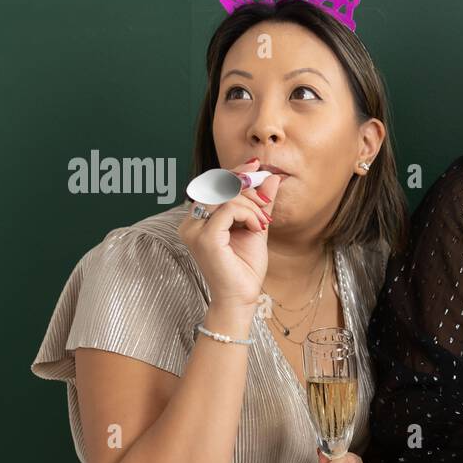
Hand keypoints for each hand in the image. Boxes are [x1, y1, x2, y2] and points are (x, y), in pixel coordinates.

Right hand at [178, 157, 282, 308]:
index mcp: (198, 219)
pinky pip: (228, 210)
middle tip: (266, 202)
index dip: (234, 172)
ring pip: (224, 196)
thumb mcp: (256, 227)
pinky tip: (258, 227)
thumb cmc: (245, 267)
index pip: (214, 185)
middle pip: (218, 187)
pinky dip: (248, 214)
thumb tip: (271, 176)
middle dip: (247, 188)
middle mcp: (191, 222)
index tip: (255, 165)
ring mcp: (195, 230)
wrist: (242, 297)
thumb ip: (260, 203)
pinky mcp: (205, 238)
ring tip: (263, 221)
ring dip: (251, 204)